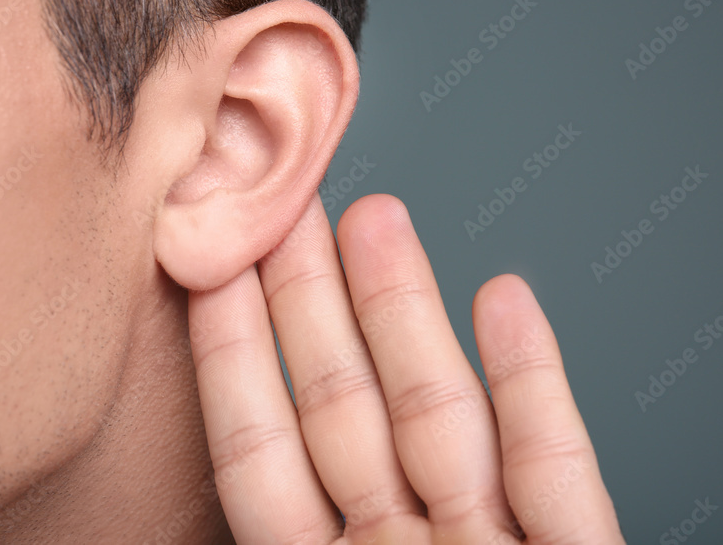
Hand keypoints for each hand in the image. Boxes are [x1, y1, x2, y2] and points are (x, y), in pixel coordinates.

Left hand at [188, 193, 624, 543]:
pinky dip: (533, 381)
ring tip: (377, 216)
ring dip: (410, 312)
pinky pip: (555, 467)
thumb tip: (167, 503)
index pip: (262, 458)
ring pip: (444, 416)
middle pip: (350, 413)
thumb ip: (269, 524)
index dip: (236, 357)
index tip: (213, 268)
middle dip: (317, 303)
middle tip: (288, 209)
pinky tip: (506, 299)